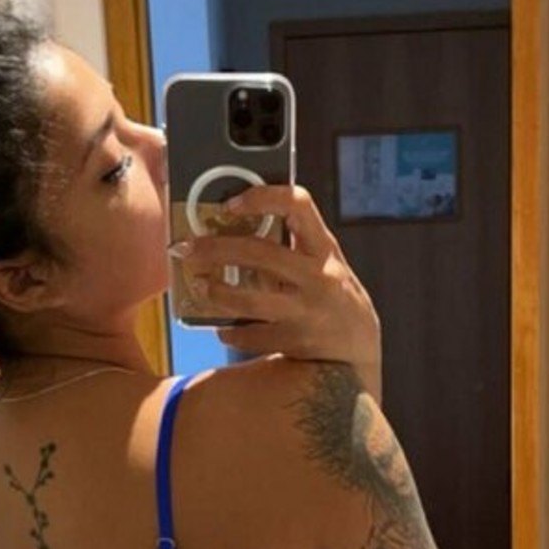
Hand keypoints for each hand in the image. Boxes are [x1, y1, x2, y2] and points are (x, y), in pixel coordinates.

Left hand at [176, 184, 381, 400]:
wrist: (359, 351)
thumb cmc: (335, 296)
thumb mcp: (325, 263)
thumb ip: (295, 244)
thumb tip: (239, 225)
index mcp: (324, 248)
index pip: (297, 205)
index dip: (262, 197)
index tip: (230, 204)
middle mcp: (318, 276)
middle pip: (259, 253)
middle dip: (216, 249)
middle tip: (189, 248)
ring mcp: (307, 311)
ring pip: (249, 300)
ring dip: (217, 293)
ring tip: (200, 287)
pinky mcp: (296, 342)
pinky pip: (252, 336)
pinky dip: (232, 334)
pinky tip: (224, 330)